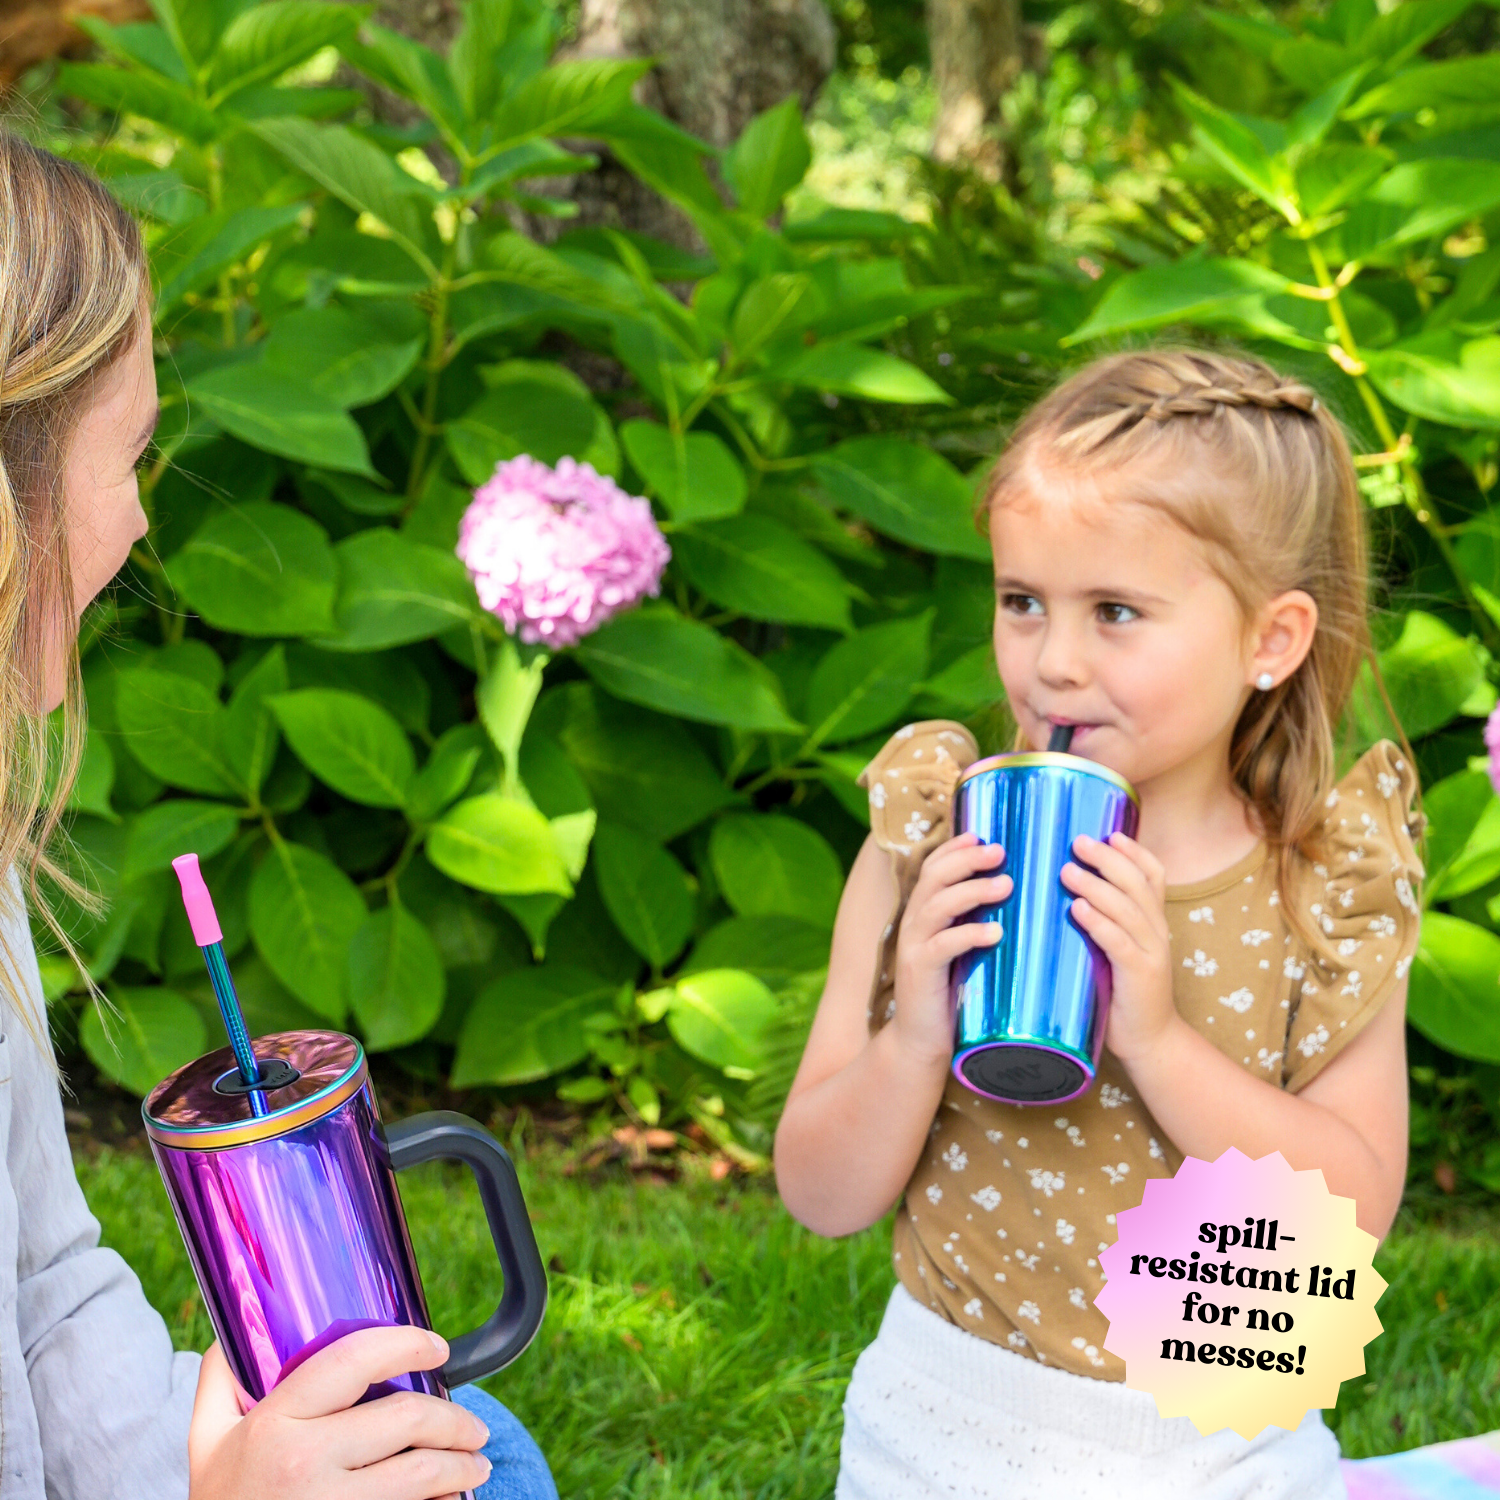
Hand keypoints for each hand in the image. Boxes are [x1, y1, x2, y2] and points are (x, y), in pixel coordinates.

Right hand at [188, 1327, 490, 1499]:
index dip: (406, 1344)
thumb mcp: (208, 1441)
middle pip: (406, 1418)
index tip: (436, 1348)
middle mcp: (302, 1463)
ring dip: (462, 1463)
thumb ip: (222, 1379)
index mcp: (273, 1424)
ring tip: (476, 1461)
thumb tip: (239, 1325)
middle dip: (454, 1418)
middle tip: (473, 1424)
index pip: (353, 1360)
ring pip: (422, 1473)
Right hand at [892, 833, 1010, 1064]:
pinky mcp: (919, 971)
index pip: (933, 867)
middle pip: (934, 877)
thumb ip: (979, 924)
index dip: (955, 847)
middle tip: (1000, 850)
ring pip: (938, 905)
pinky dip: (969, 934)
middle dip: (966, 859)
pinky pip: (942, 945)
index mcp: (924, 913)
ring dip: (973, 890)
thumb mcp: (964, 951)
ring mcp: (914, 946)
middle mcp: (914, 922)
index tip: (983, 833)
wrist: (921, 1040)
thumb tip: (1025, 901)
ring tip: (1006, 884)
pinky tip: (995, 932)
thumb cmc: (952, 993)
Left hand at [1061, 832, 1177, 1064]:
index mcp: (1154, 922)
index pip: (1153, 875)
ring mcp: (1152, 952)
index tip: (1108, 833)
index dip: (1133, 851)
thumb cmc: (1123, 993)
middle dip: (1107, 859)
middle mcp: (1157, 931)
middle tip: (1077, 841)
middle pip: (1137, 884)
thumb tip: (1064, 895)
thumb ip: (1103, 924)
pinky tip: (1078, 910)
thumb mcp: (1118, 951)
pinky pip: (1120, 943)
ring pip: (1127, 909)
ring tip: (1067, 871)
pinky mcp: (1140, 975)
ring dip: (1096, 886)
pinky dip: (1099, 923)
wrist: (1150, 1041)